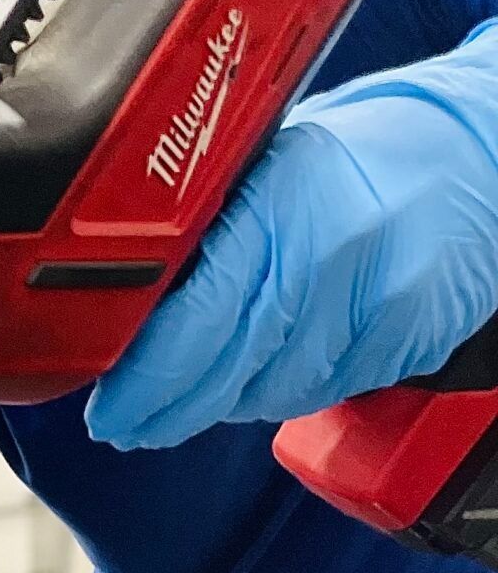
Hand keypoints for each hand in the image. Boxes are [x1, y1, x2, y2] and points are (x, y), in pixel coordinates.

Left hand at [89, 20, 497, 448]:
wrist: (480, 149)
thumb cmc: (366, 155)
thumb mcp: (274, 168)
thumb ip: (209, 238)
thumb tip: (129, 316)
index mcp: (279, 198)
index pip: (192, 317)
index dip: (145, 379)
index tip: (110, 409)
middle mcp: (330, 248)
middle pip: (227, 370)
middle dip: (169, 408)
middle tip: (132, 423)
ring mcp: (375, 296)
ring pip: (270, 392)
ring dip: (230, 397)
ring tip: (217, 376)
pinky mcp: (407, 334)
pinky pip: (322, 391)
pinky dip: (288, 387)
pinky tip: (287, 356)